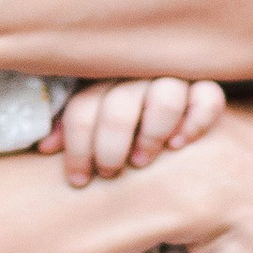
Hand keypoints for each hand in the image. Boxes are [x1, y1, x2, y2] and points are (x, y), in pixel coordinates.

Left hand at [39, 76, 224, 184]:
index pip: (83, 106)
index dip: (76, 146)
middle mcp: (137, 72)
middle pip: (119, 105)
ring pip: (165, 97)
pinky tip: (180, 143)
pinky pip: (208, 97)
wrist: (173, 104)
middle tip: (109, 171)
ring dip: (152, 133)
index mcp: (103, 77)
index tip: (79, 180)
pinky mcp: (206, 86)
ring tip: (142, 160)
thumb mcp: (93, 119)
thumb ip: (72, 128)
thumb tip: (44, 148)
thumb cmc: (122, 119)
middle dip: (110, 145)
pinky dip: (195, 120)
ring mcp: (173, 76)